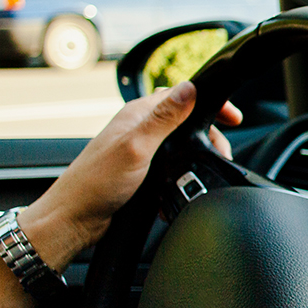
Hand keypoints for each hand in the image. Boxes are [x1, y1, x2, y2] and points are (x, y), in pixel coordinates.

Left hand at [19, 81, 241, 269]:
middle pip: (185, 121)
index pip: (181, 94)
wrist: (74, 219)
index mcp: (138, 114)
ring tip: (205, 171)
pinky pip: (169, 168)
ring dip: (195, 157)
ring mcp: (139, 150)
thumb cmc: (95, 183)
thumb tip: (189, 88)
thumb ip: (164, 117)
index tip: (232, 116)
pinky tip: (181, 189)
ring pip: (179, 145)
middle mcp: (139, 128)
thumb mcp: (136, 146)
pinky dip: (181, 176)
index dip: (209, 101)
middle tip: (222, 153)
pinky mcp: (139, 172)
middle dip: (209, 135)